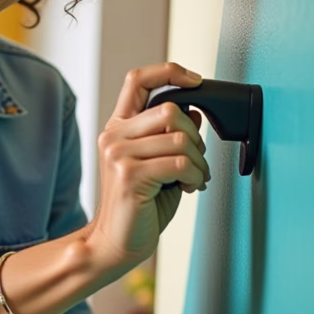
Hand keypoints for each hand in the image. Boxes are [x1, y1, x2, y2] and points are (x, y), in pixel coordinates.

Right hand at [86, 62, 209, 271]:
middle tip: (196, 161)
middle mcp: (114, 136)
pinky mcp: (130, 175)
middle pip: (170, 109)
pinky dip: (196, 176)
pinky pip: (180, 163)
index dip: (170, 71)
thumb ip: (171, 136)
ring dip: (199, 161)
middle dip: (196, 136)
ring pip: (180, 138)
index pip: (138, 79)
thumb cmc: (140, 205)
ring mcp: (118, 155)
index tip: (195, 81)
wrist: (116, 242)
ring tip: (194, 178)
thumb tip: (195, 112)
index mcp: (119, 128)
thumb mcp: (159, 163)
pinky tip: (189, 187)